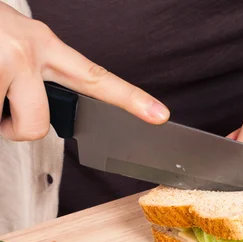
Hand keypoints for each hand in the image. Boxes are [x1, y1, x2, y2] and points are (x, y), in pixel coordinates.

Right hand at [0, 3, 168, 141]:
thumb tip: (31, 114)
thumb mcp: (11, 45)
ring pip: (5, 126)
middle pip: (38, 126)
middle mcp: (28, 52)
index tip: (160, 116)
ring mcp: (3, 60)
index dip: (130, 99)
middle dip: (14, 128)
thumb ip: (32, 76)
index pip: (95, 77)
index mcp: (42, 45)